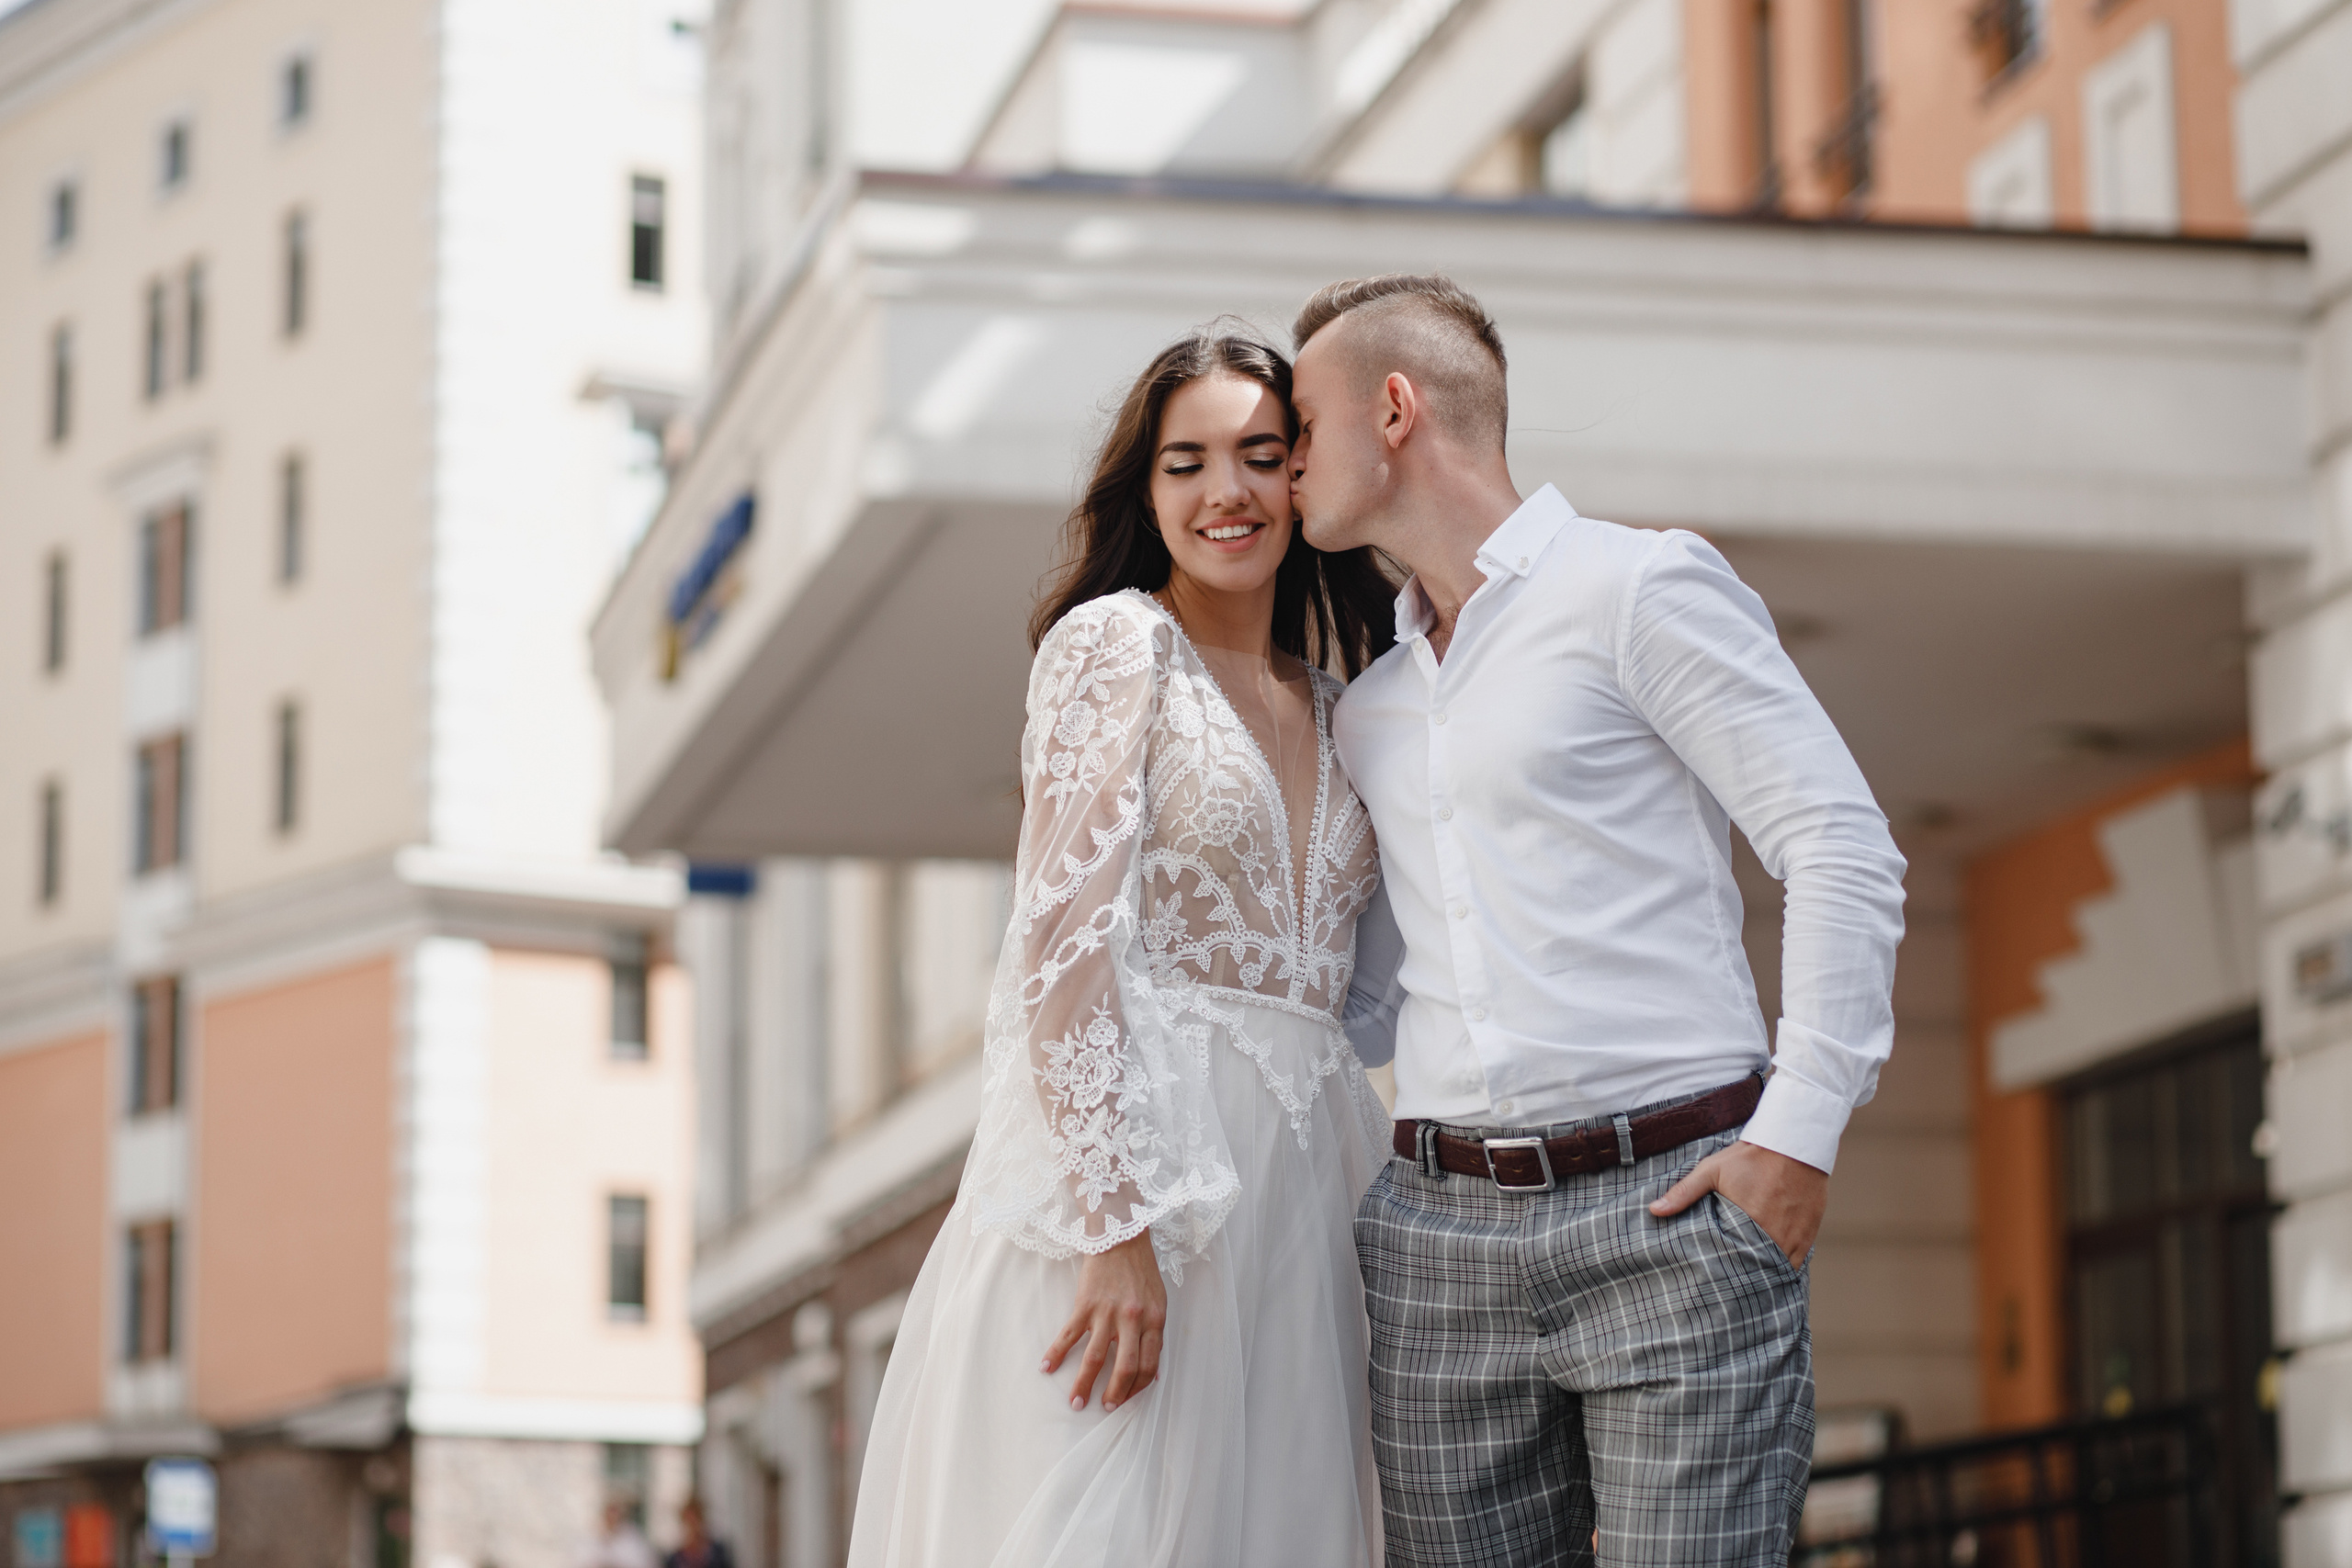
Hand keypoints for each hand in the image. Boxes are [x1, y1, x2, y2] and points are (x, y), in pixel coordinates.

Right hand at [1042, 1229, 1165, 1411]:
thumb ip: (1155, 1334)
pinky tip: (1046, 1367)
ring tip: (1076, 1402)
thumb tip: (1152, 1371)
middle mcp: (1133, 1319)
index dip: (1138, 1387)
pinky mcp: (1085, 1304)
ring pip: (1095, 1358)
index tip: (1127, 1399)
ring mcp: (1107, 1313)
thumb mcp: (1159, 1301)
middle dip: (1115, 1394)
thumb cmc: (1141, 1270)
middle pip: (1125, 1368)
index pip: (1149, 1365)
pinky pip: (1069, 1335)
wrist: (1120, 1236)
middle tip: (1105, 1408)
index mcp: (1155, 1320)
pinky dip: (1057, 1353)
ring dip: (1084, 1384)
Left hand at [1649, 1140, 1827, 1266]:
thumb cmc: (1750, 1157)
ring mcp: (1796, 1236)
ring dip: (1765, 1273)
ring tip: (1749, 1282)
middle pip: (1758, 1269)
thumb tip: (1654, 1210)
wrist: (1794, 1143)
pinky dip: (1785, 1265)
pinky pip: (1797, 1260)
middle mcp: (1775, 1235)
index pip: (1735, 1262)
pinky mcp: (1809, 1233)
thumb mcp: (1712, 1171)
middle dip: (1745, 1277)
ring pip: (1779, 1268)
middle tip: (1731, 1286)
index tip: (1716, 1281)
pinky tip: (1771, 1268)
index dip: (1726, 1274)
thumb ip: (1684, 1193)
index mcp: (1749, 1223)